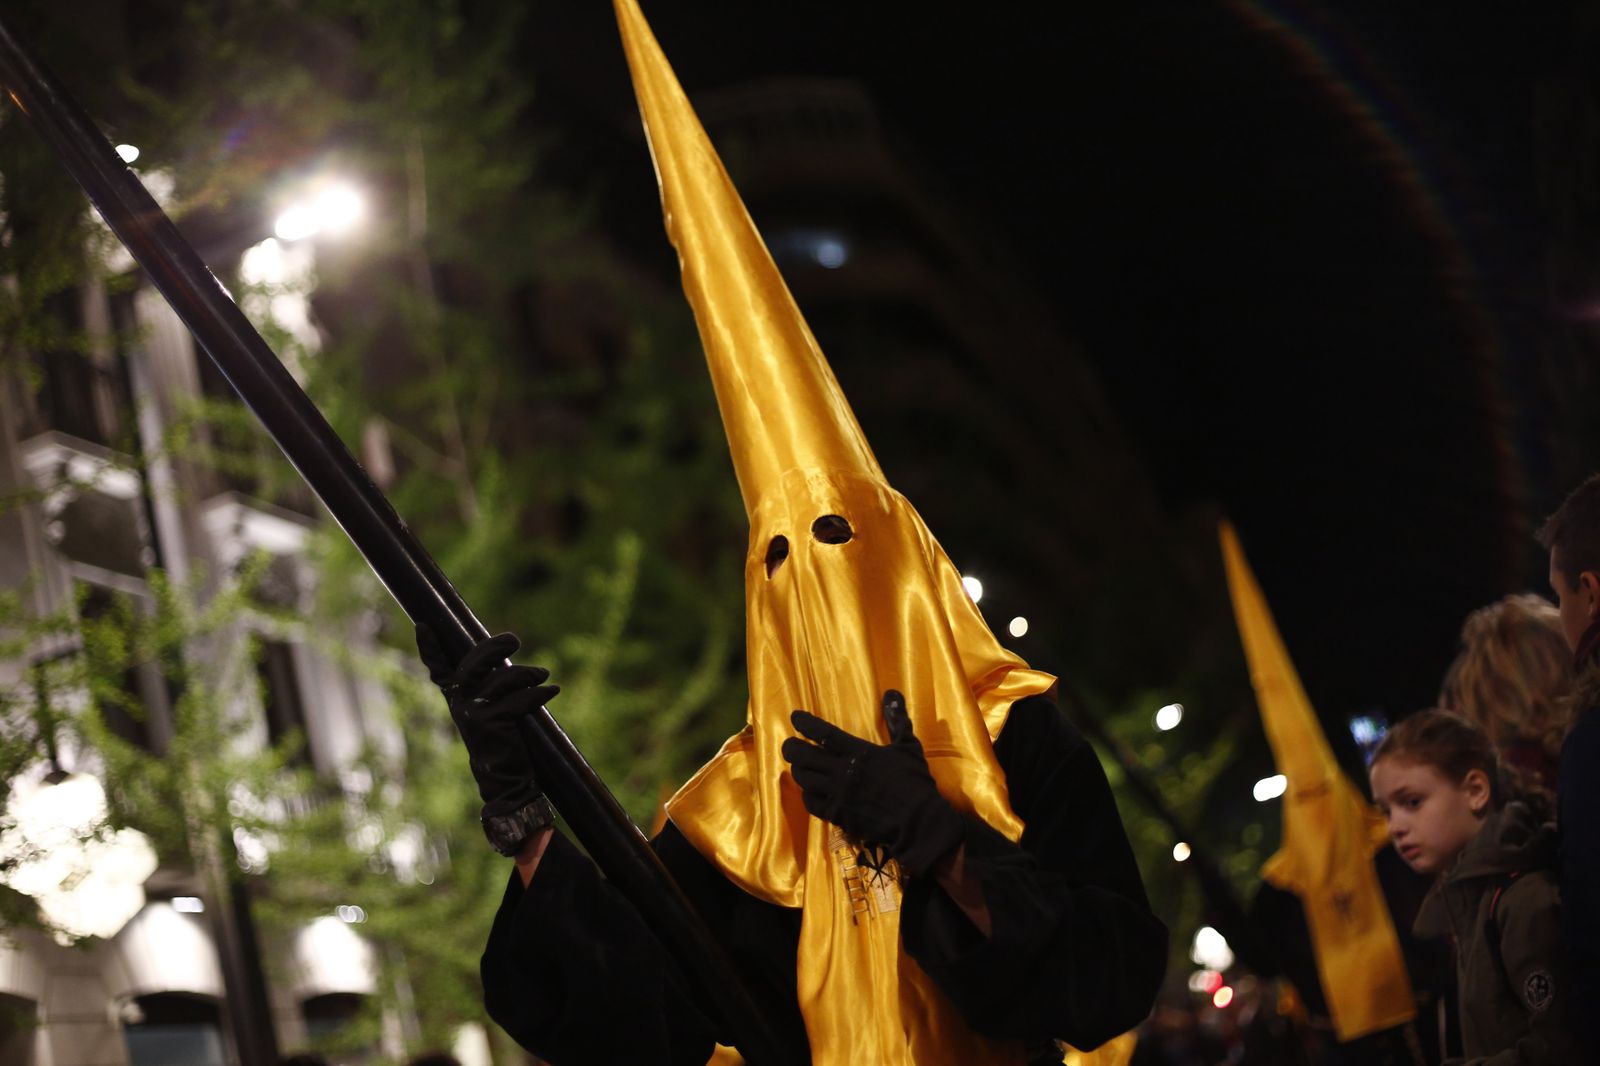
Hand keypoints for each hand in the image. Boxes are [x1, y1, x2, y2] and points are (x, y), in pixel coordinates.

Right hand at [416, 625, 558, 825]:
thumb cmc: (503, 739)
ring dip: (527, 673)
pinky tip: (552, 690)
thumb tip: (505, 649)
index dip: (429, 648)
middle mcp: (459, 703)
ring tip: (544, 674)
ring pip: (501, 678)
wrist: (506, 777)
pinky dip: (539, 693)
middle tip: (515, 640)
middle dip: (495, 646)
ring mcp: (473, 713)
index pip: (438, 670)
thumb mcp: (492, 709)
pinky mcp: (491, 723)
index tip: (422, 626)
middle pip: (473, 662)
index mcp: (458, 698)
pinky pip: (519, 698)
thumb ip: (491, 684)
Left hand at [780, 690, 966, 876]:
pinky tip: (810, 791)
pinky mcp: (837, 815)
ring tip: (800, 765)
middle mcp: (843, 772)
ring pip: (804, 779)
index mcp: (859, 752)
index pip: (824, 733)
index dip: (805, 723)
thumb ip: (897, 720)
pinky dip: (807, 795)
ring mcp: (838, 795)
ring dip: (798, 770)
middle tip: (789, 744)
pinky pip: (811, 803)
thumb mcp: (908, 747)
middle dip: (791, 748)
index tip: (795, 717)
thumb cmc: (915, 782)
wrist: (917, 822)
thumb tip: (892, 693)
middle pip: (803, 755)